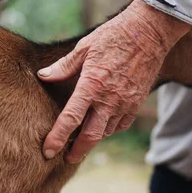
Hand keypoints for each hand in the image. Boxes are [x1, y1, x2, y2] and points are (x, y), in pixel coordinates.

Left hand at [38, 0, 189, 163]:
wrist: (149, 32)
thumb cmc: (113, 36)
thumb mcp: (83, 47)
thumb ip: (63, 66)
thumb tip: (42, 76)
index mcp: (92, 85)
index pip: (70, 118)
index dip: (57, 137)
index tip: (47, 151)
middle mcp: (109, 99)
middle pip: (90, 136)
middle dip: (76, 152)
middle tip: (65, 159)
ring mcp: (125, 103)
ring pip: (105, 132)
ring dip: (92, 140)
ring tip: (79, 143)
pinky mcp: (136, 103)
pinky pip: (120, 125)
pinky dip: (108, 130)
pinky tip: (100, 127)